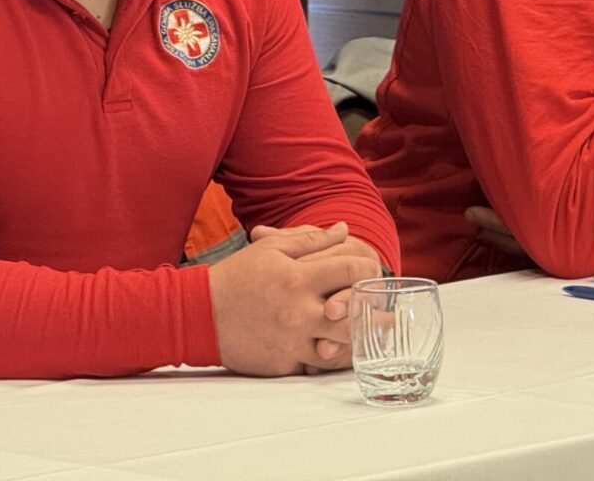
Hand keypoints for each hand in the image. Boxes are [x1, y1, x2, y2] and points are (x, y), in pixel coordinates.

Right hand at [207, 221, 381, 377]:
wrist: (199, 315)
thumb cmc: (236, 277)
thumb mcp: (271, 249)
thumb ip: (311, 240)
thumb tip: (343, 229)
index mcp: (298, 279)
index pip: (349, 270)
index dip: (367, 269)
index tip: (374, 271)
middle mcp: (298, 312)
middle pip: (353, 315)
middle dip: (376, 315)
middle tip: (394, 318)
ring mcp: (292, 341)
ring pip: (339, 345)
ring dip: (358, 341)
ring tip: (376, 338)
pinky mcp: (283, 363)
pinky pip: (315, 364)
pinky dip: (329, 357)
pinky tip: (342, 352)